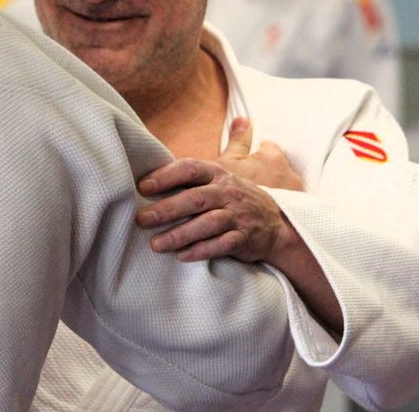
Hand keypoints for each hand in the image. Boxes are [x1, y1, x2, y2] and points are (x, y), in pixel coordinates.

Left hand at [135, 118, 295, 261]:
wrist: (276, 224)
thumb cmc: (235, 198)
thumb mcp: (220, 176)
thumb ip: (192, 170)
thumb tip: (157, 161)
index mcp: (217, 174)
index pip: (190, 168)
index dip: (166, 176)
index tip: (143, 186)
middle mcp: (227, 193)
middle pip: (195, 199)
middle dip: (167, 209)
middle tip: (142, 219)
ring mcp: (237, 216)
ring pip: (207, 224)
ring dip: (180, 235)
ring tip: (155, 244)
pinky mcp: (244, 238)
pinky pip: (221, 245)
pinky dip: (201, 251)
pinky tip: (181, 256)